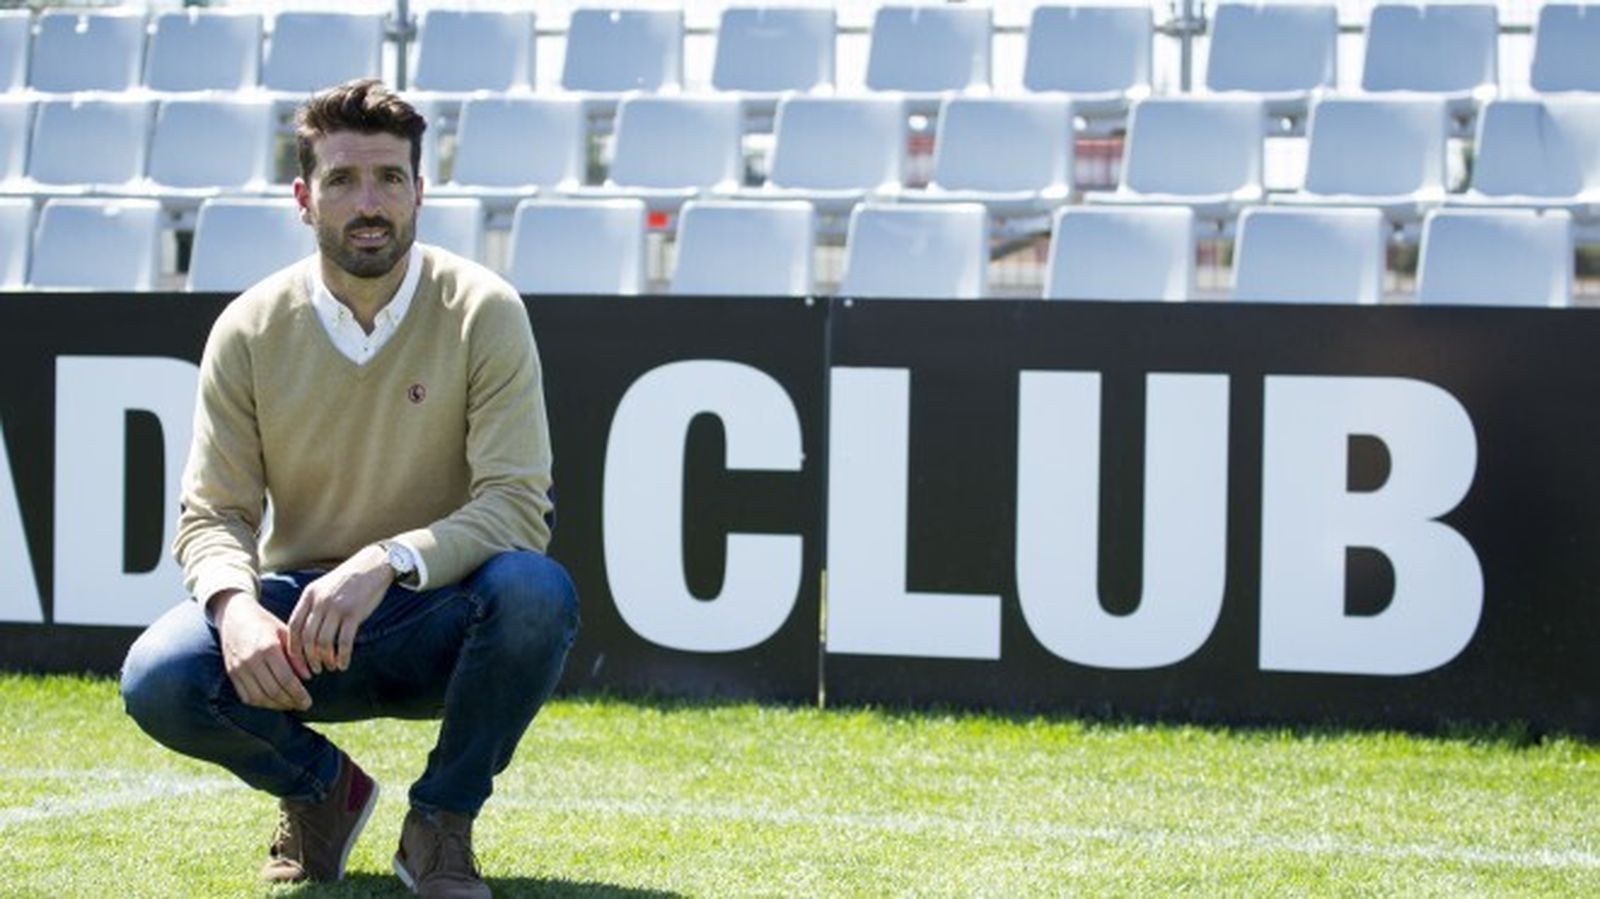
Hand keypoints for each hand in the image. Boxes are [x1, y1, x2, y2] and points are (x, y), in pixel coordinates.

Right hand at [212, 590, 312, 710]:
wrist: (235, 616)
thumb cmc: (266, 624)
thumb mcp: (286, 633)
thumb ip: (297, 655)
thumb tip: (308, 676)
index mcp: (268, 647)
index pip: (286, 679)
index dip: (299, 694)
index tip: (308, 701)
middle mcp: (251, 660)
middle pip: (273, 691)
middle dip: (290, 702)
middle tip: (303, 705)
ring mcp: (238, 668)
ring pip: (259, 698)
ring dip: (276, 706)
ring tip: (290, 704)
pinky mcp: (231, 673)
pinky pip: (246, 696)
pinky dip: (261, 703)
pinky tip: (273, 702)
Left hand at [287, 545, 394, 674]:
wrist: (373, 565)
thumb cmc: (348, 579)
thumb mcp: (323, 587)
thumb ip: (312, 606)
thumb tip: (304, 633)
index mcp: (309, 595)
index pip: (294, 626)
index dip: (294, 647)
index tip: (298, 661)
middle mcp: (320, 601)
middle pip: (308, 638)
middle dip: (310, 658)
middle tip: (315, 669)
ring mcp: (337, 607)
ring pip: (324, 642)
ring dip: (326, 659)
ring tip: (330, 667)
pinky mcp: (354, 613)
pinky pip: (344, 642)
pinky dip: (343, 657)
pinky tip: (344, 664)